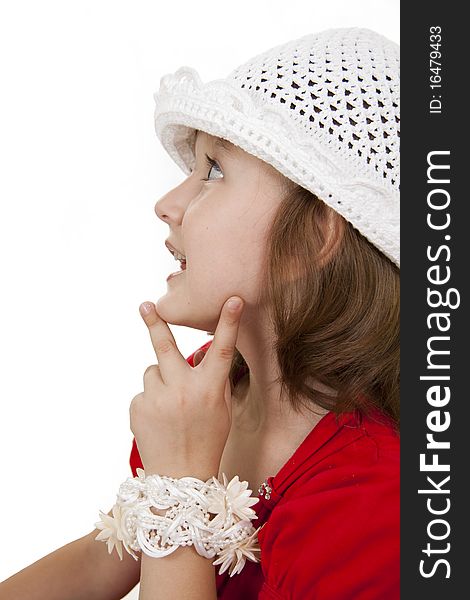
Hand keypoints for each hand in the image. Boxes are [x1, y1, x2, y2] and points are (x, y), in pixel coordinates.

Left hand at [129, 296, 243, 480]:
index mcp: (210, 390)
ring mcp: (157, 399)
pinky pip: (144, 392)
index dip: (229, 322)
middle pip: (165, 347)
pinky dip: (151, 400)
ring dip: (160, 379)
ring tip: (169, 406)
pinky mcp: (138, 408)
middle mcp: (183, 391)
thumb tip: (199, 355)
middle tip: (145, 305)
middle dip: (154, 322)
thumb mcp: (221, 410)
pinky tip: (159, 420)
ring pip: (152, 371)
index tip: (232, 299)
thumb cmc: (207, 440)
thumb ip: (212, 380)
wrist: (179, 478)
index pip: (222, 349)